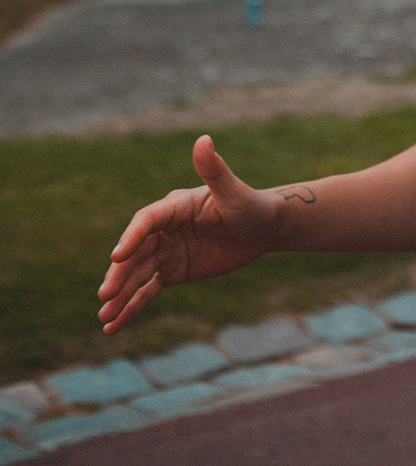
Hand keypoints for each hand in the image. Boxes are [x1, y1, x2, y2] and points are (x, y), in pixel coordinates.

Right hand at [98, 135, 276, 334]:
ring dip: (119, 295)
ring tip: (103, 318)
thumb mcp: (232, 191)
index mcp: (174, 206)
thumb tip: (203, 139)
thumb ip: (214, 170)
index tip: (118, 256)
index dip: (132, 237)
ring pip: (137, 275)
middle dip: (119, 274)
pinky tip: (113, 326)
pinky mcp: (172, 272)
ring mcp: (166, 251)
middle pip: (135, 252)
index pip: (147, 221)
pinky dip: (131, 307)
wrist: (262, 229)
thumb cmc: (249, 204)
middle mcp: (165, 229)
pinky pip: (147, 291)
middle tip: (104, 295)